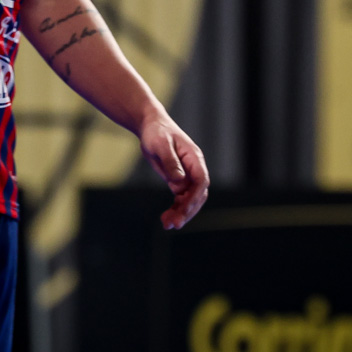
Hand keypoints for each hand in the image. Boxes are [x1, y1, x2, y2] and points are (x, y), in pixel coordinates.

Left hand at [138, 113, 209, 229]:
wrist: (150, 126)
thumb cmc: (156, 132)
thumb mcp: (161, 144)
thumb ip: (171, 162)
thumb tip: (180, 181)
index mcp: (194, 158)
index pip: (201, 181)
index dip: (194, 197)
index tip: (183, 210)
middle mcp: (194, 168)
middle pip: (198, 194)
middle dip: (187, 210)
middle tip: (173, 224)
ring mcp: (187, 175)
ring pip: (190, 200)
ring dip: (181, 213)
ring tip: (167, 225)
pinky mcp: (178, 180)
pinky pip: (181, 199)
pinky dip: (175, 209)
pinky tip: (166, 218)